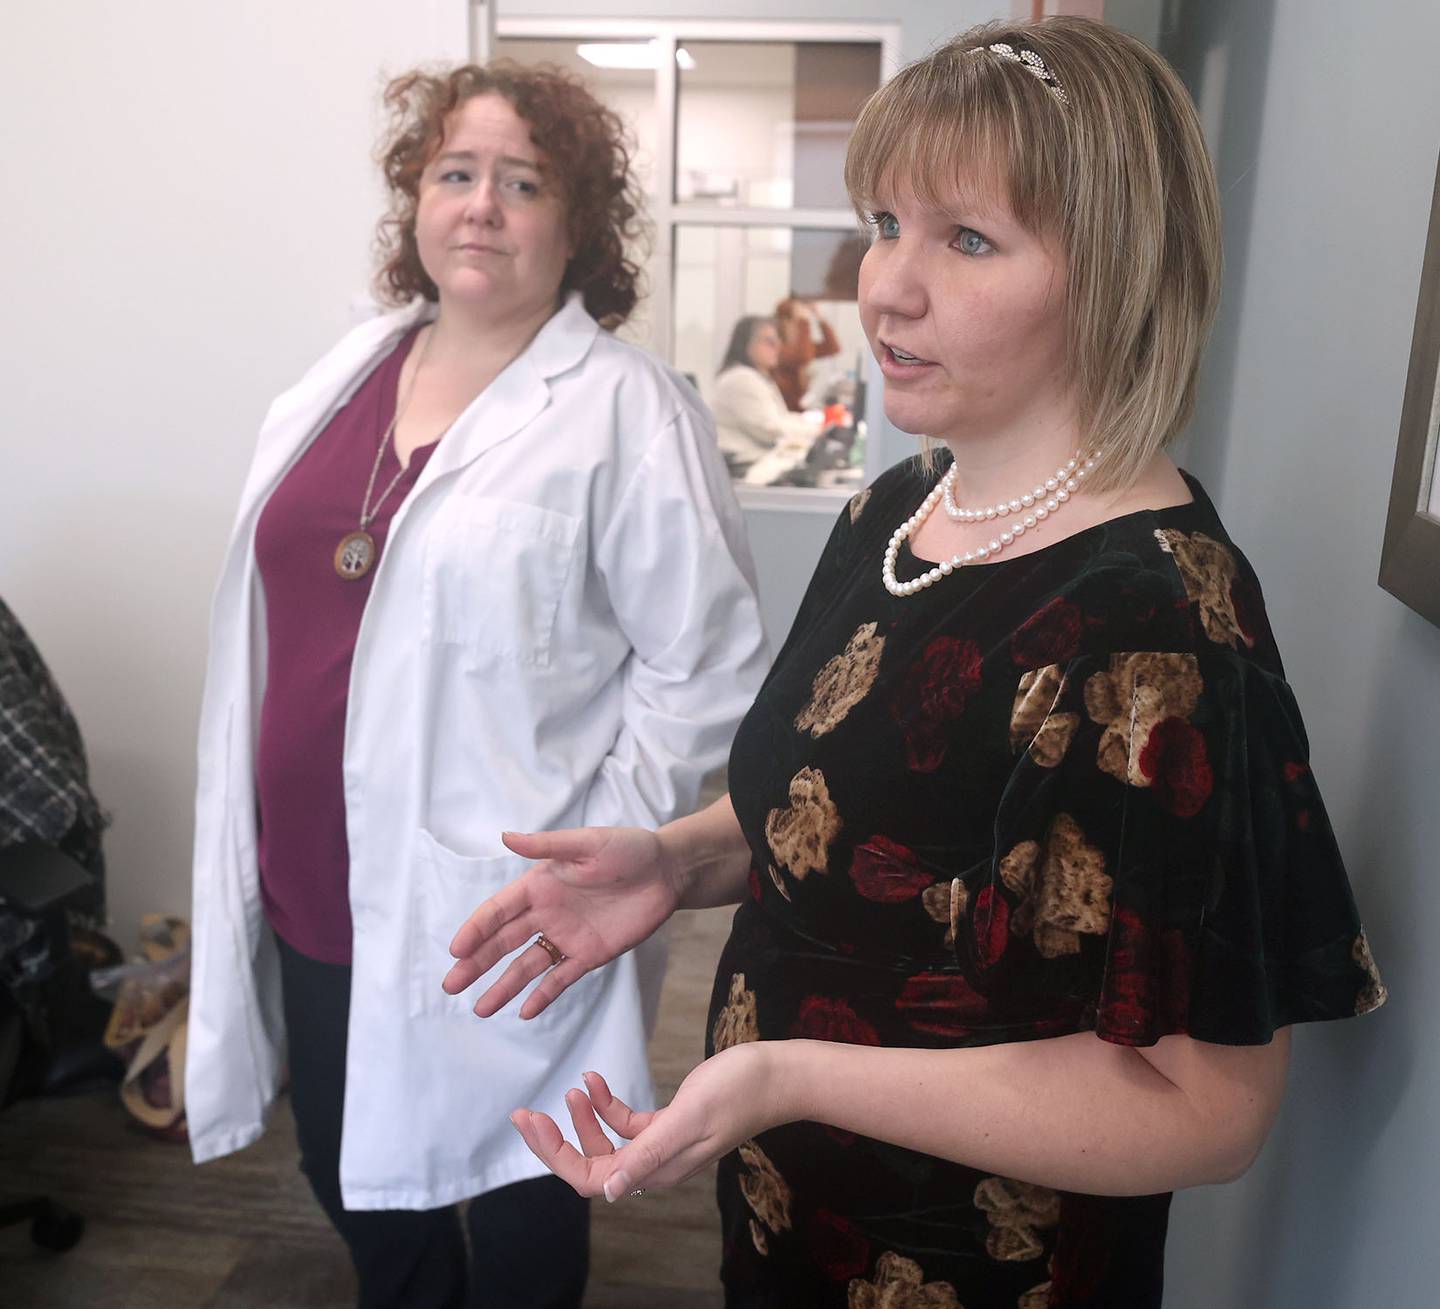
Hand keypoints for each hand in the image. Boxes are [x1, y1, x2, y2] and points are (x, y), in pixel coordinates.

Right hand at [442, 826, 678, 1019]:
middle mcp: (546, 912)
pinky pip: (561, 977)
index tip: (457, 951)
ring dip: (503, 985)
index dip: (476, 929)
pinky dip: (543, 995)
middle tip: (451, 986)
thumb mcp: (587, 843)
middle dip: (477, 963)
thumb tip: (505, 837)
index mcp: (540, 885)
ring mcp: (567, 936)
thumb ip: (546, 846)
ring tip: (480, 1008)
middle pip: (504, 942)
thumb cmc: (628, 849)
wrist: (668, 871)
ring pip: (527, 965)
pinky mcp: (590, 954)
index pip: (498, 911)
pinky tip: (524, 1010)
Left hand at [509, 1044, 784, 1201]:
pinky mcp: (671, 1123)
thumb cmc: (739, 1091)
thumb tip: (610, 1192)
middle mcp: (655, 1164)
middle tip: (527, 1112)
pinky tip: (595, 1079)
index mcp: (657, 1169)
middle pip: (592, 1165)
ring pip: (606, 1144)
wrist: (777, 1074)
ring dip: (584, 1118)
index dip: (555, 1155)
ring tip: (575, 1085)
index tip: (530, 1122)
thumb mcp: (688, 1118)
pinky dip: (607, 1103)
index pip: (591, 1178)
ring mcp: (663, 1144)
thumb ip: (649, 1153)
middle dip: (557, 1141)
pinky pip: (627, 1123)